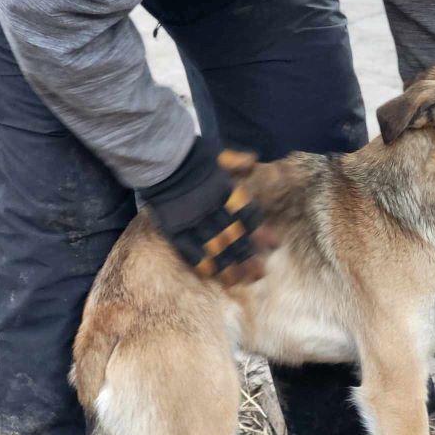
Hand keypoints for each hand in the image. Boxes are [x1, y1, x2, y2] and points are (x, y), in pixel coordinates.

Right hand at [138, 139, 269, 286]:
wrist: (161, 158)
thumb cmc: (191, 155)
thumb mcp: (219, 154)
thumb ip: (237, 160)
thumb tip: (253, 160)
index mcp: (227, 193)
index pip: (249, 217)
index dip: (261, 232)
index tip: (272, 245)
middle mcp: (214, 211)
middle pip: (235, 238)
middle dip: (247, 257)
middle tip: (258, 273)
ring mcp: (194, 221)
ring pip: (215, 248)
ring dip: (228, 266)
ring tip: (237, 281)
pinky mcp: (175, 229)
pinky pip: (189, 250)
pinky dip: (200, 262)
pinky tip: (210, 274)